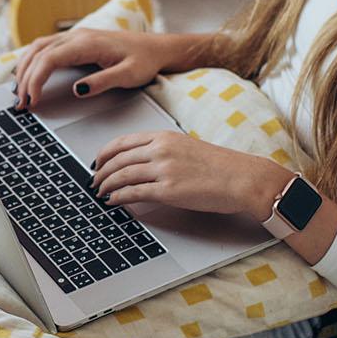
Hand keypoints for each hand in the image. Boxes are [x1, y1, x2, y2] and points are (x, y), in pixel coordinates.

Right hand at [12, 28, 185, 109]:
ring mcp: (75, 36)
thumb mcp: (129, 75)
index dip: (36, 80)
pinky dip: (33, 61)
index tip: (33, 100)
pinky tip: (29, 75)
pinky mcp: (76, 40)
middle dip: (25, 78)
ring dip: (25, 68)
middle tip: (21, 103)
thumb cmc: (145, 61)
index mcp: (87, 43)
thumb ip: (103, 82)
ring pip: (38, 47)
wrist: (157, 48)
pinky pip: (46, 47)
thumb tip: (77, 90)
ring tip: (20, 92)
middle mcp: (77, 35)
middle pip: (38, 53)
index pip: (49, 59)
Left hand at [90, 130, 286, 216]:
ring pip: (121, 175)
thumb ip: (162, 151)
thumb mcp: (186, 148)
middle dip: (101, 172)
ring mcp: (163, 169)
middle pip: (117, 159)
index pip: (122, 142)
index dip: (104, 154)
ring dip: (106, 185)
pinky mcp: (168, 191)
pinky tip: (113, 200)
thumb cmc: (220, 166)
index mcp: (164, 137)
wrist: (242, 178)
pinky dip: (118, 197)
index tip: (97, 162)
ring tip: (100, 192)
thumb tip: (140, 163)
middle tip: (94, 181)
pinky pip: (133, 193)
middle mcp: (160, 149)